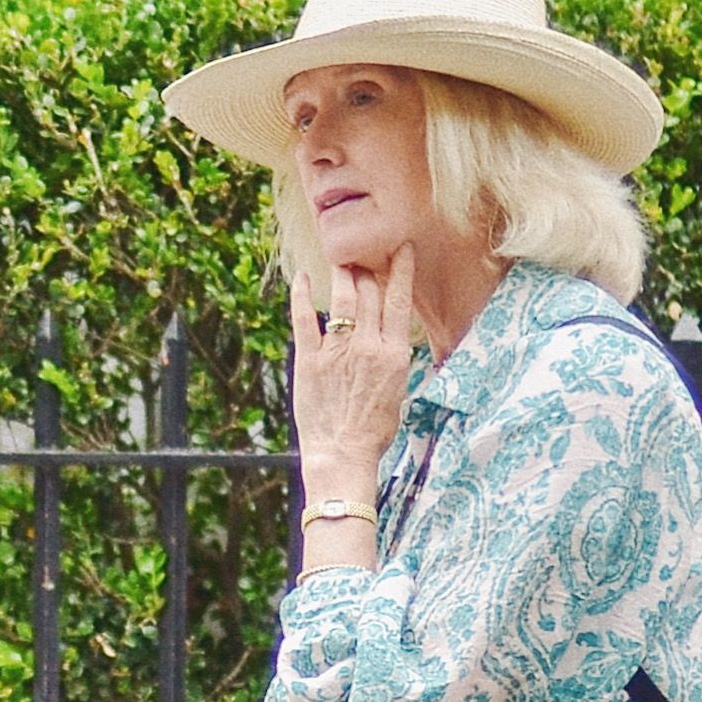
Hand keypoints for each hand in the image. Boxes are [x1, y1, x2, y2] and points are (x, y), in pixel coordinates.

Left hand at [288, 250, 417, 536]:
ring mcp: (337, 351)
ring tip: (340, 258)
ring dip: (342, 275)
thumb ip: (391, 356)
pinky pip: (304, 319)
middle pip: (369, 294)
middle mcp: (368, 346)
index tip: (400, 247)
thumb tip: (387, 334)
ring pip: (341, 300)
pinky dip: (301, 295)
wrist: (344, 455)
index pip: (399, 300)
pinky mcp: (309, 360)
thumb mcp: (397, 389)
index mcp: (395, 353)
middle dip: (366, 269)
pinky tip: (301, 278)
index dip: (400, 269)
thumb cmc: (373, 430)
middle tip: (362, 253)